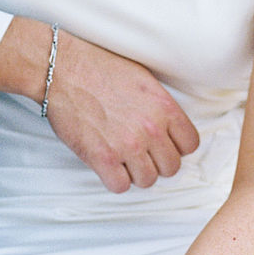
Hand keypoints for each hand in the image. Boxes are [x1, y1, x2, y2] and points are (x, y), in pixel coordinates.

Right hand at [45, 33, 199, 192]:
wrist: (63, 69)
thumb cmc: (98, 68)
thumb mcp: (142, 78)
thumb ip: (160, 105)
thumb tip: (169, 126)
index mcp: (163, 106)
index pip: (190, 144)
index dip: (177, 146)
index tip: (164, 144)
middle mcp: (150, 128)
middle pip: (171, 167)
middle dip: (157, 162)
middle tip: (141, 152)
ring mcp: (127, 145)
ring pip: (148, 180)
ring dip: (135, 172)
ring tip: (122, 157)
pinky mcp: (103, 158)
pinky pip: (120, 186)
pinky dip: (114, 179)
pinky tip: (108, 163)